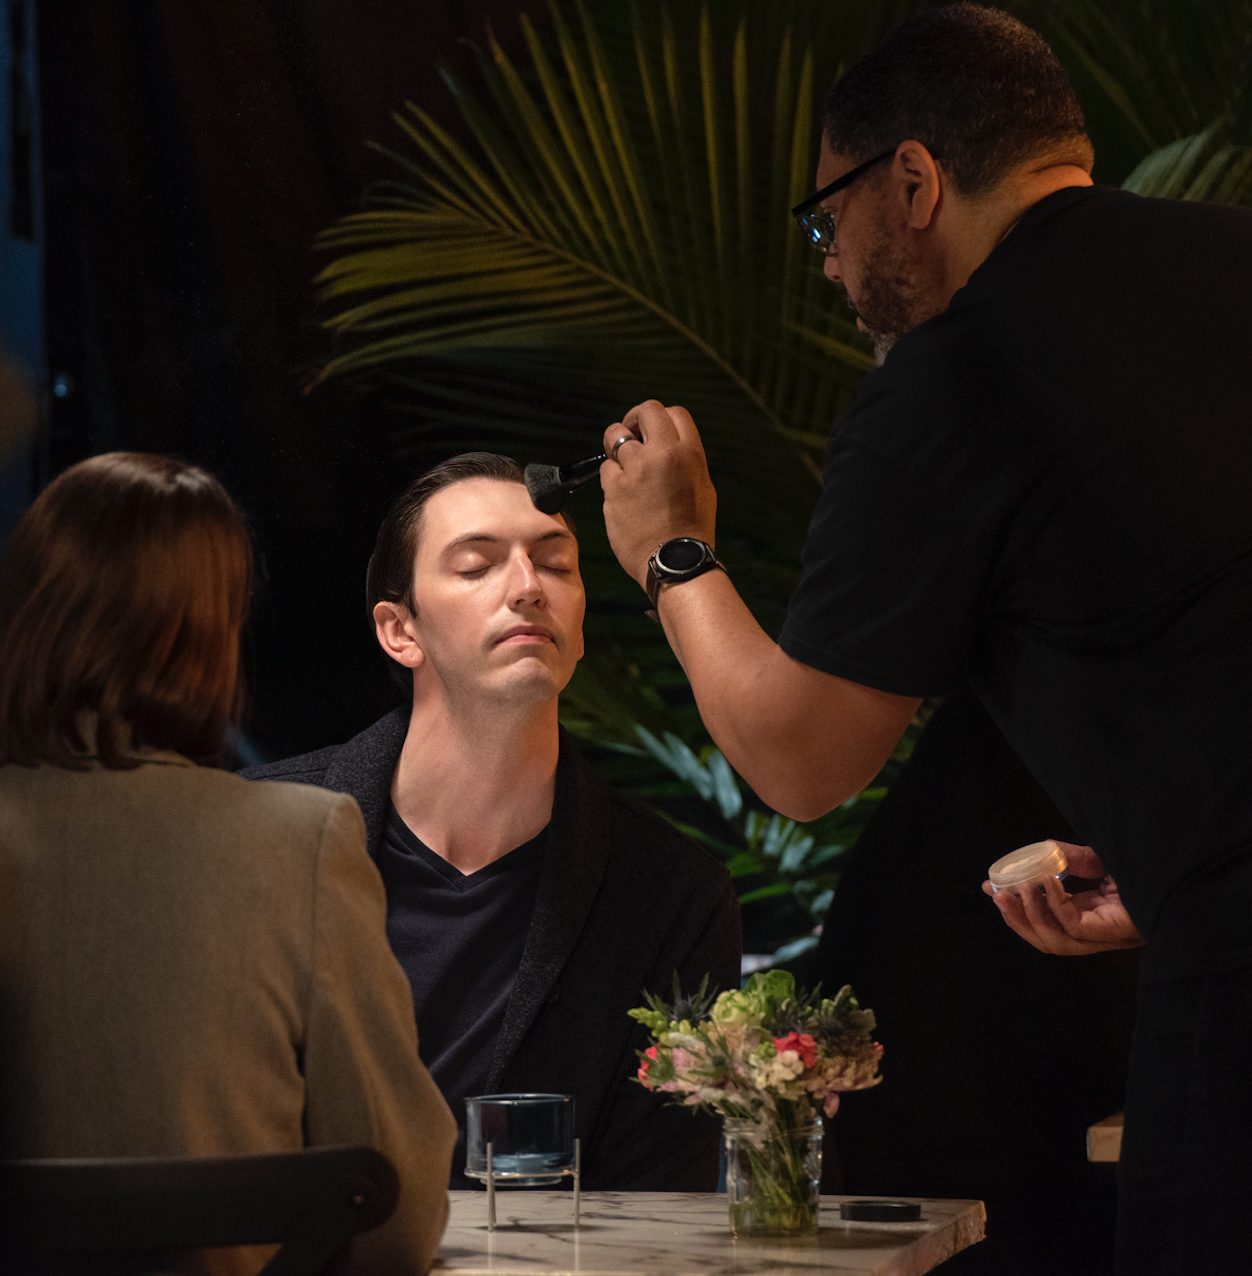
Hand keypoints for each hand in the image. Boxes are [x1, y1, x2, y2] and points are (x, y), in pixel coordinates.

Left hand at [601, 401, 717, 588]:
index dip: (659, 418)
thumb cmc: (690, 529)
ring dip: (616, 448)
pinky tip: (623, 495)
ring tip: (625, 468)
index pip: (673, 412)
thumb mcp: (702, 486)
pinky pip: (605, 468)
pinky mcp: (615, 488)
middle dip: (634, 420)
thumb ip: (683, 459)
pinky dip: (611, 478)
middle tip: (630, 435)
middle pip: (644, 411)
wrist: (674, 560)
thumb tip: (664, 442)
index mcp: (690, 453)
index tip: (650, 430)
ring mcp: (637, 470)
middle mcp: (663, 455)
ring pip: (615, 436)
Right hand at [982, 841, 1144, 955]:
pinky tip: (1046, 881)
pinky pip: (1073, 926)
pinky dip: (1053, 905)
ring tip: (1014, 888)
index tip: (991, 887)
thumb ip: (1072, 859)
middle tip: (995, 893)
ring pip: (1056, 942)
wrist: (1182, 869)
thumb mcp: (1101, 859)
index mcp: (1092, 919)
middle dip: (1016, 919)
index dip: (1016, 909)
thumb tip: (1042, 852)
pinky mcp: (1114, 932)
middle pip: (1047, 941)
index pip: (1046, 924)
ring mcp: (1106, 936)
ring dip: (1029, 916)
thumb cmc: (1148, 868)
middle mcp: (1097, 934)